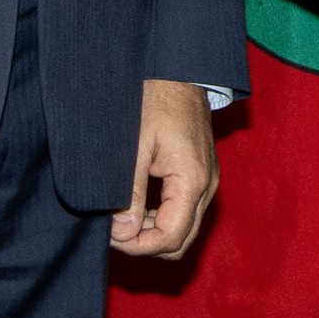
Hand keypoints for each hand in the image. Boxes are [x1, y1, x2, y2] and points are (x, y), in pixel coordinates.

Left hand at [112, 81, 216, 258]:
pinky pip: (185, 211)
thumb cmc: (155, 100)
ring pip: (184, 229)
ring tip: (120, 219)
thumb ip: (130, 194)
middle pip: (180, 241)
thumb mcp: (135, 147)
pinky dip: (161, 218)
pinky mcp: (202, 174)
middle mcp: (207, 186)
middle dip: (145, 244)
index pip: (169, 237)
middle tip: (112, 232)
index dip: (138, 246)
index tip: (110, 237)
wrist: (178, 71)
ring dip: (152, 232)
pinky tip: (136, 206)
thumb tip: (123, 233)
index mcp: (192, 181)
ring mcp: (208, 180)